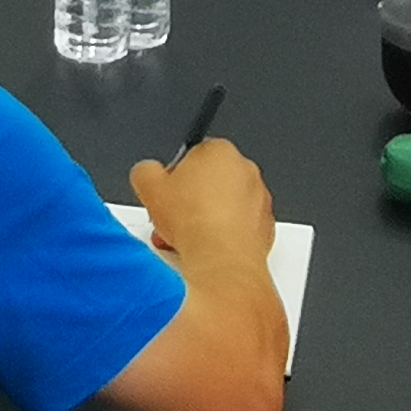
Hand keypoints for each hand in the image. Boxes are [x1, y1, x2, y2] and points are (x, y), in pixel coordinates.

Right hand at [128, 129, 273, 270]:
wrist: (221, 260)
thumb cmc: (195, 223)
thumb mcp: (148, 187)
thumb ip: (145, 171)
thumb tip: (146, 173)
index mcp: (220, 150)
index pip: (192, 155)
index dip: (175, 176)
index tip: (167, 193)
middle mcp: (245, 170)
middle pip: (210, 180)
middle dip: (191, 198)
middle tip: (175, 216)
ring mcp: (259, 198)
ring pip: (226, 204)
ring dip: (207, 218)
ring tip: (186, 238)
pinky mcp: (265, 226)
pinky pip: (240, 226)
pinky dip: (225, 235)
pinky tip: (206, 248)